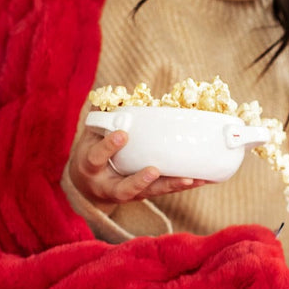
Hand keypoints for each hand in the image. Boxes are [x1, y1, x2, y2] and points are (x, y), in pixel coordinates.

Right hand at [68, 127, 207, 214]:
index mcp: (90, 167)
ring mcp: (128, 194)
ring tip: (189, 179)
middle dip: (140, 181)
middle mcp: (108, 186)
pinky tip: (200, 179)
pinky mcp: (144, 196)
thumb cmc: (92, 155)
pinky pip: (164, 192)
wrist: (88, 188)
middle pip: (125, 188)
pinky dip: (181, 186)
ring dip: (170, 186)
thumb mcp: (89, 137)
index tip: (123, 134)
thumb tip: (112, 92)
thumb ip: (100, 116)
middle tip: (154, 170)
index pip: (97, 157)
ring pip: (150, 194)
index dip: (109, 146)